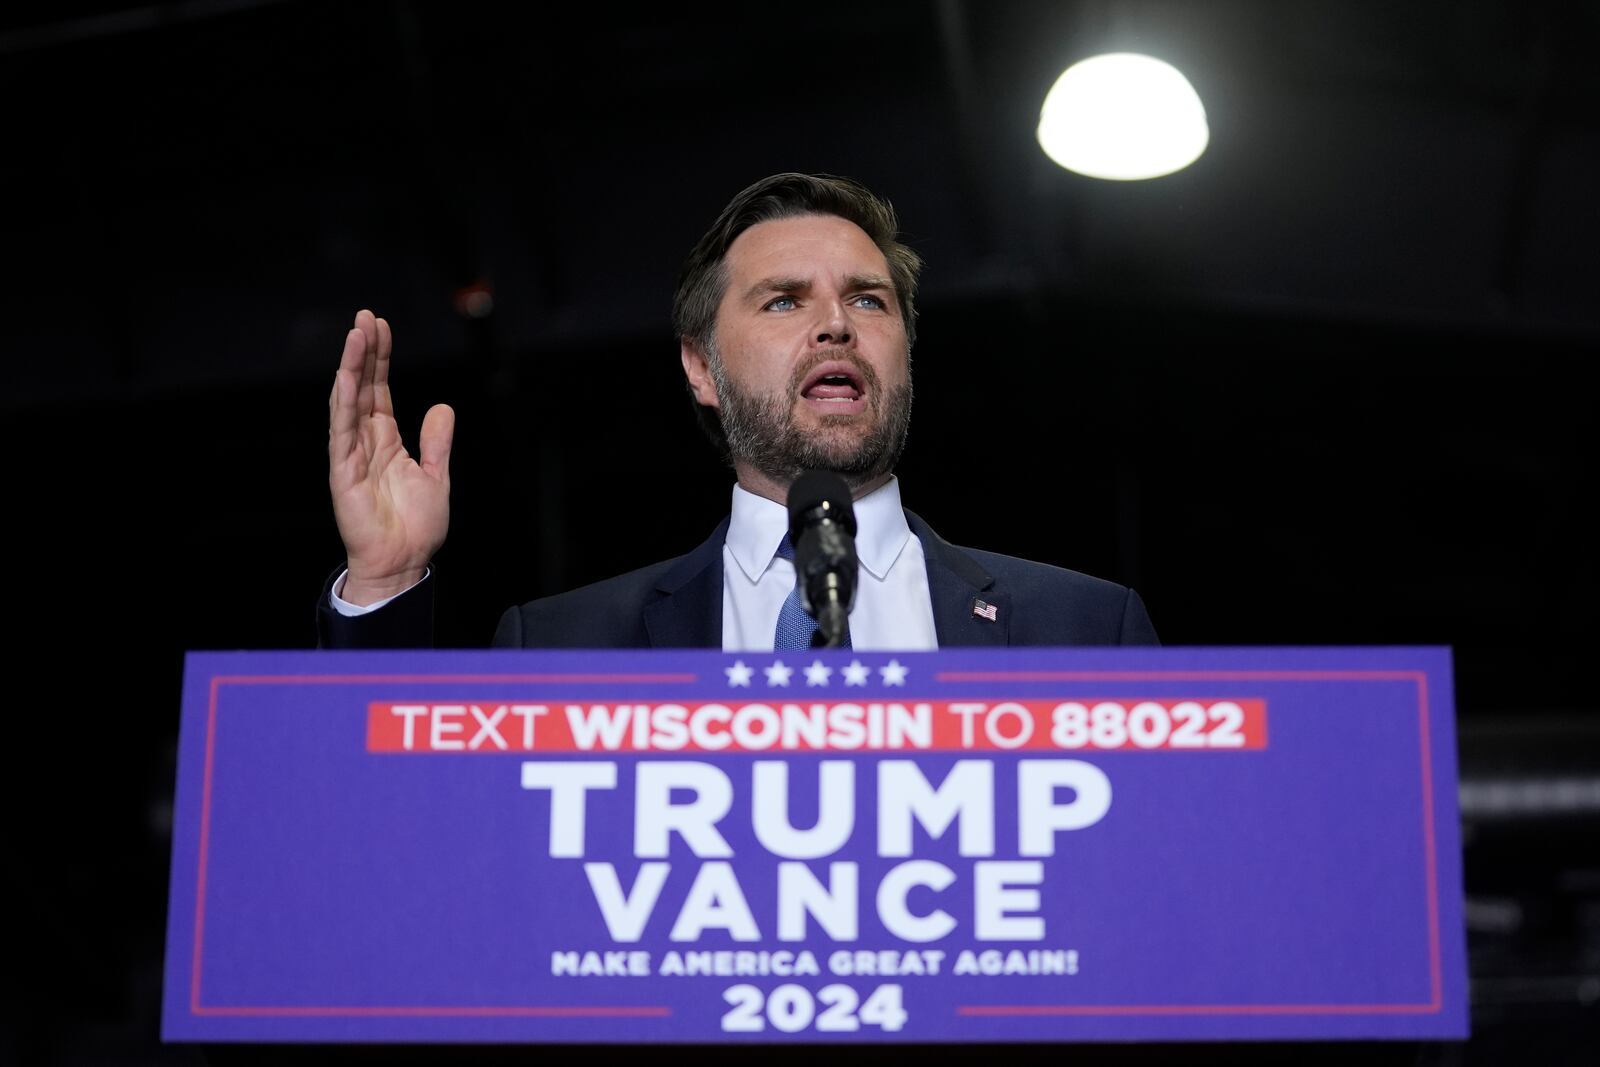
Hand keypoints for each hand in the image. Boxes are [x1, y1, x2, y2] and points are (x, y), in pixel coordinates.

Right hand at [328, 309, 453, 605]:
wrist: (403, 563)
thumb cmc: (416, 527)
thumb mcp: (436, 476)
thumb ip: (437, 442)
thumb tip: (441, 407)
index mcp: (386, 441)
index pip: (380, 391)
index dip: (381, 359)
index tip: (382, 328)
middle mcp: (365, 443)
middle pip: (363, 388)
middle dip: (365, 353)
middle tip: (366, 318)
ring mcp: (351, 455)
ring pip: (348, 402)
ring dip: (351, 368)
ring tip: (356, 334)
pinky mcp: (343, 472)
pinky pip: (341, 432)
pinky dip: (343, 403)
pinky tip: (345, 377)